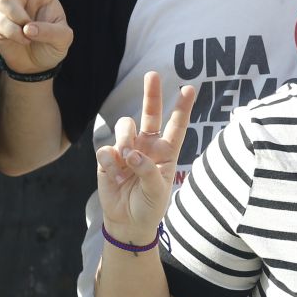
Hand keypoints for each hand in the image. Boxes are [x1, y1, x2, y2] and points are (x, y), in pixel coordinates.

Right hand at [0, 0, 72, 74]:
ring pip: (4, 0)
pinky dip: (16, 34)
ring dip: (18, 17)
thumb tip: (28, 27)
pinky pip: (3, 22)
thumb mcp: (63, 38)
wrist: (36, 65)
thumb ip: (50, 30)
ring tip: (28, 32)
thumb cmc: (53, 45)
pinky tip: (22, 40)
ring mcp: (8, 7)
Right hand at [95, 71, 196, 242]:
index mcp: (166, 152)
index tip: (189, 88)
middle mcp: (147, 146)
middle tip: (152, 74)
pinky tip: (115, 176)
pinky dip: (110, 162)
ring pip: (125, 126)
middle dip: (151, 94)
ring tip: (127, 160)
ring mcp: (127, 149)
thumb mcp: (157, 191)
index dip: (182, 107)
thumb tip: (132, 154)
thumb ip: (148, 171)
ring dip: (125, 139)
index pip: (176, 125)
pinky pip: (107, 149)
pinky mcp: (108, 158)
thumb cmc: (149, 206)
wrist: (127, 221)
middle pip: (150, 114)